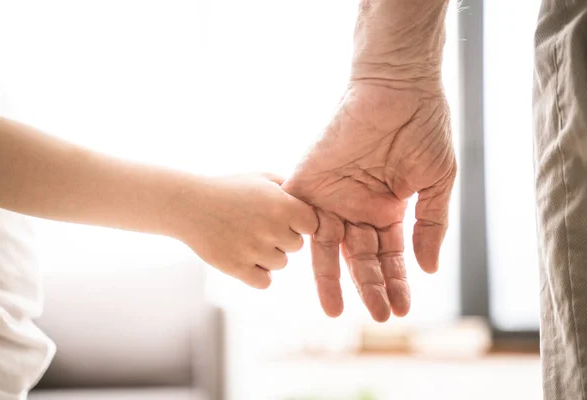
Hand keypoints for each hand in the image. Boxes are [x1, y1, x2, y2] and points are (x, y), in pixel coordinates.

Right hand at [172, 173, 317, 288]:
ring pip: (281, 264)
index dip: (298, 221)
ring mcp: (255, 251)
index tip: (283, 216)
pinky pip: (264, 281)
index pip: (312, 224)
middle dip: (282, 238)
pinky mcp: (238, 269)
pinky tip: (244, 256)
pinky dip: (257, 273)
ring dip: (268, 255)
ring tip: (245, 237)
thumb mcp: (262, 179)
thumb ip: (292, 188)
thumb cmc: (229, 189)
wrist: (188, 204)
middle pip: (296, 246)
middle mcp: (272, 229)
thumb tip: (318, 203)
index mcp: (282, 205)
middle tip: (258, 225)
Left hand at [282, 82, 455, 321]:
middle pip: (360, 258)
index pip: (389, 256)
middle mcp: (357, 208)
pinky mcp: (307, 181)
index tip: (401, 309)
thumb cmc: (423, 128)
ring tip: (335, 312)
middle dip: (369, 287)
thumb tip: (429, 270)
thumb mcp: (436, 183)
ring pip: (328, 247)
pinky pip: (300, 218)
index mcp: (387, 210)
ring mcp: (331, 196)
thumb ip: (431, 226)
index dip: (395, 282)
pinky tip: (309, 269)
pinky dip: (302, 242)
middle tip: (377, 317)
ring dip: (332, 279)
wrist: (397, 87)